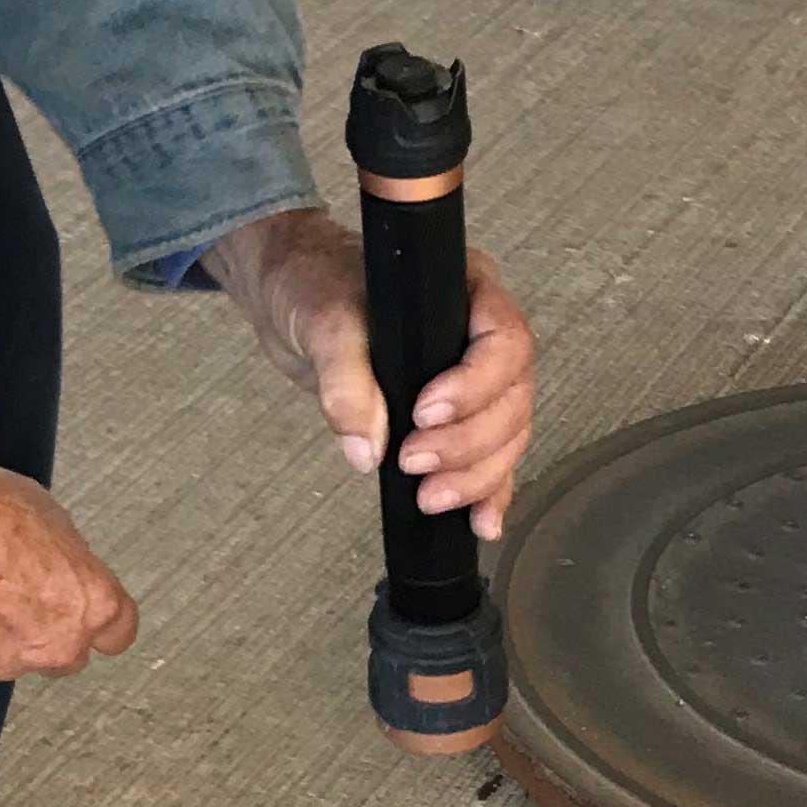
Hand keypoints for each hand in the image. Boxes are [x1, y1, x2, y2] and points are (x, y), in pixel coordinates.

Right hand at [0, 460, 138, 678]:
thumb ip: (65, 556)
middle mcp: (58, 643)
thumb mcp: (47, 514)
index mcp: (91, 602)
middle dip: (57, 631)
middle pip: (72, 653)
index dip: (104, 619)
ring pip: (24, 658)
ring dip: (12, 636)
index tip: (90, 606)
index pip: (120, 631)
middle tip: (29, 596)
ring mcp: (10, 661)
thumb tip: (59, 565)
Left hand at [206, 207, 537, 537]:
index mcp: (467, 292)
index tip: (422, 414)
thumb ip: (344, 379)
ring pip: (507, 436)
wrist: (295, 299)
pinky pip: (490, 458)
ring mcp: (475, 380)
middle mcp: (481, 336)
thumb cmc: (316, 284)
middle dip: (468, 443)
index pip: (504, 343)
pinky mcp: (457, 418)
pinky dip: (487, 492)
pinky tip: (479, 523)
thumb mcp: (322, 320)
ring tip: (429, 498)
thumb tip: (366, 448)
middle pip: (511, 399)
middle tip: (412, 462)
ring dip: (476, 475)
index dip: (473, 387)